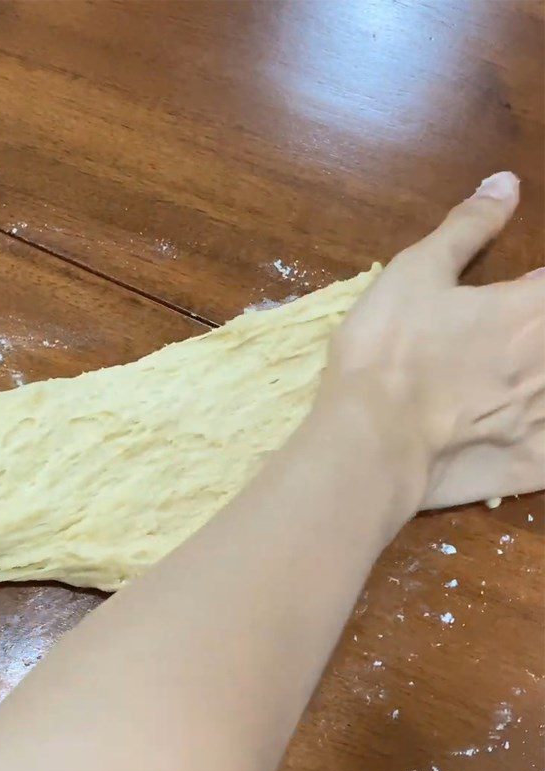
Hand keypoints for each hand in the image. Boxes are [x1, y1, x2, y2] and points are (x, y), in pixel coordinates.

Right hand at [322, 171, 543, 508]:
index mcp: (531, 313)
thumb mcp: (415, 273)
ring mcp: (543, 418)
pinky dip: (541, 437)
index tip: (522, 294)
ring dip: (539, 382)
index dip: (537, 290)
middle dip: (535, 335)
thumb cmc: (388, 347)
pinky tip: (527, 428)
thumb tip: (507, 182)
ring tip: (513, 379)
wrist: (368, 436)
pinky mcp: (530, 462)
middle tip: (506, 340)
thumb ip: (467, 227)